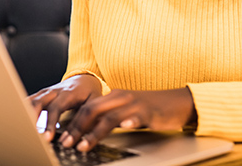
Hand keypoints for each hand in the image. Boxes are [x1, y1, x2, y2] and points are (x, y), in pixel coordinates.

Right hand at [28, 74, 102, 141]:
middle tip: (31, 134)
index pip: (56, 108)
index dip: (50, 123)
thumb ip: (85, 119)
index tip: (47, 137)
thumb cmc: (89, 93)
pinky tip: (19, 120)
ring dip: (25, 114)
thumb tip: (77, 138)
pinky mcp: (42, 95)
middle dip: (32, 118)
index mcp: (68, 94)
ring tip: (22, 129)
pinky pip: (30, 100)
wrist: (85, 78)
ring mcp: (46, 92)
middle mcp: (55, 91)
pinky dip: (23, 109)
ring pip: (31, 100)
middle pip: (39, 102)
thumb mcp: (93, 104)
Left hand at [58, 88, 195, 151]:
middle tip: (67, 143)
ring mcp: (135, 104)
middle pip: (92, 110)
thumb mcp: (125, 110)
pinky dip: (130, 122)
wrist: (178, 102)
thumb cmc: (151, 109)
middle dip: (77, 128)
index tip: (63, 137)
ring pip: (109, 117)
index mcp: (113, 96)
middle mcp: (121, 97)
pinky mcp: (150, 112)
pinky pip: (137, 117)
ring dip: (94, 133)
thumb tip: (86, 130)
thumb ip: (107, 116)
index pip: (87, 108)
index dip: (73, 123)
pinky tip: (124, 128)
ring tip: (84, 145)